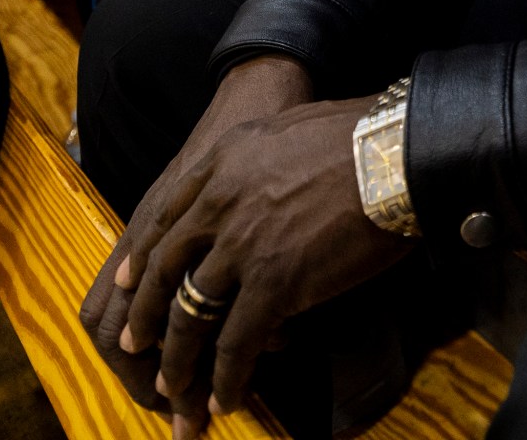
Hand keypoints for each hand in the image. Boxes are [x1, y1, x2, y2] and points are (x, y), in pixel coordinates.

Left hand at [115, 96, 406, 434]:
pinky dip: (227, 376)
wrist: (393, 151)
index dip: (145, 257)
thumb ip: (256, 158)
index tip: (133, 280)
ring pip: (190, 314)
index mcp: (221, 164)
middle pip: (164, 269)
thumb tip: (261, 176)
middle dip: (146, 313)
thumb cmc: (358, 134)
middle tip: (135, 343)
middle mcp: (219, 204)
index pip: (166, 218)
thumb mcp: (285, 128)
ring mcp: (241, 246)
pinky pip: (237, 342)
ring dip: (178, 358)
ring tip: (172, 387)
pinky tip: (223, 398)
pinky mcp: (273, 283)